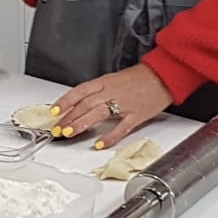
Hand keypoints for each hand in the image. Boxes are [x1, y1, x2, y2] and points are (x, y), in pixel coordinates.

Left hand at [50, 64, 173, 148]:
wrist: (163, 74)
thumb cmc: (141, 77)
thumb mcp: (116, 79)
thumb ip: (100, 91)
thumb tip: (83, 103)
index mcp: (105, 82)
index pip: (80, 91)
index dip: (65, 101)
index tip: (53, 111)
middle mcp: (112, 92)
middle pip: (85, 104)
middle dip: (69, 116)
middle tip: (57, 129)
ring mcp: (124, 104)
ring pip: (98, 113)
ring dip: (81, 123)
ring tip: (70, 133)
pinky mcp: (137, 115)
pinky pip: (121, 127)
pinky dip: (110, 136)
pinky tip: (100, 143)